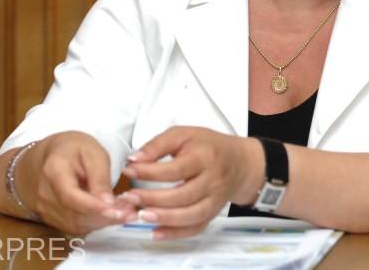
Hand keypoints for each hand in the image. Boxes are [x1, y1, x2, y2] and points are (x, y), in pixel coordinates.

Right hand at [19, 131, 136, 233]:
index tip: (116, 210)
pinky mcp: (53, 219)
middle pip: (75, 214)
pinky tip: (113, 215)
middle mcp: (44, 194)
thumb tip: (108, 203)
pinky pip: (77, 226)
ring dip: (104, 221)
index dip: (93, 206)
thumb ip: (100, 177)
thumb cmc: (75, 150)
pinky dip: (97, 222)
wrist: (54, 155)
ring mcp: (46, 208)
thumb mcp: (93, 153)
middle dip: (105, 216)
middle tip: (131, 211)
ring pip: (78, 224)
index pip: (70, 196)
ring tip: (127, 212)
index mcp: (53, 170)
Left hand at [118, 127, 262, 239]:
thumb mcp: (183, 134)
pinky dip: (176, 233)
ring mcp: (214, 200)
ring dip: (164, 218)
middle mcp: (212, 180)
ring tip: (141, 215)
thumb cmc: (208, 146)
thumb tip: (135, 159)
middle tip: (130, 197)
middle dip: (153, 198)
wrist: (238, 161)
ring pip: (190, 215)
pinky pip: (196, 228)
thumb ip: (158, 145)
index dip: (150, 171)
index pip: (175, 169)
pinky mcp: (212, 213)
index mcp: (204, 157)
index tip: (130, 169)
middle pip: (182, 195)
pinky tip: (157, 231)